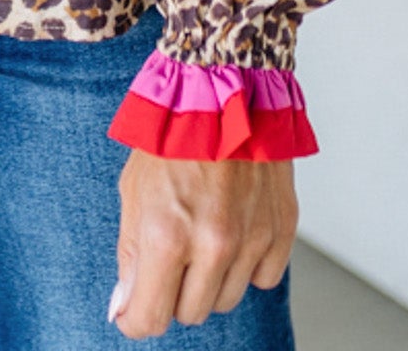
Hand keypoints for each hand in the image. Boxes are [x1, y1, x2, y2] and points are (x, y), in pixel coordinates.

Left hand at [110, 148, 296, 337]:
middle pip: (190, 313)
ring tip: (203, 232)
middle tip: (171, 255)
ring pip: (226, 299)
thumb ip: (129, 254)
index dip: (136, 319)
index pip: (149, 318)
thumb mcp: (133, 190)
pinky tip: (236, 229)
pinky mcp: (281, 228)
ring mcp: (251, 238)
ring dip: (211, 279)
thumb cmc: (172, 135)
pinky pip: (263, 278)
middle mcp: (212, 244)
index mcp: (166, 235)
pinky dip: (248, 264)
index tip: (134, 310)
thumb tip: (125, 307)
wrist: (223, 88)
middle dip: (174, 292)